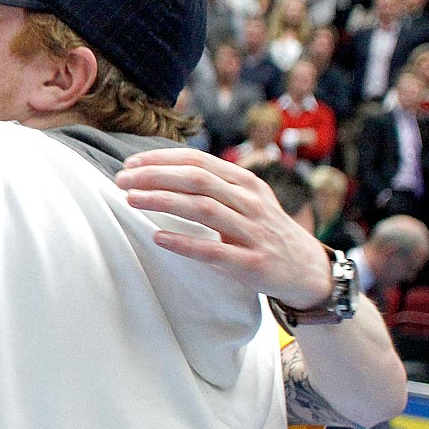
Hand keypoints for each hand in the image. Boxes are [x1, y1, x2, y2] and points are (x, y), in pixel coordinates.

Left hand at [116, 147, 330, 308]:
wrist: (308, 270)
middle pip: (197, 180)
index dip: (162, 159)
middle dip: (155, 176)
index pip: (199, 160)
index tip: (131, 162)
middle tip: (121, 179)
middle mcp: (250, 202)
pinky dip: (183, 243)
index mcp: (246, 183)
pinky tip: (157, 238)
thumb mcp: (247, 199)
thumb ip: (214, 185)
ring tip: (131, 199)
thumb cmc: (264, 230)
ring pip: (203, 209)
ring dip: (163, 201)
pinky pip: (213, 251)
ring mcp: (253, 232)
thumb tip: (162, 170)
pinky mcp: (252, 263)